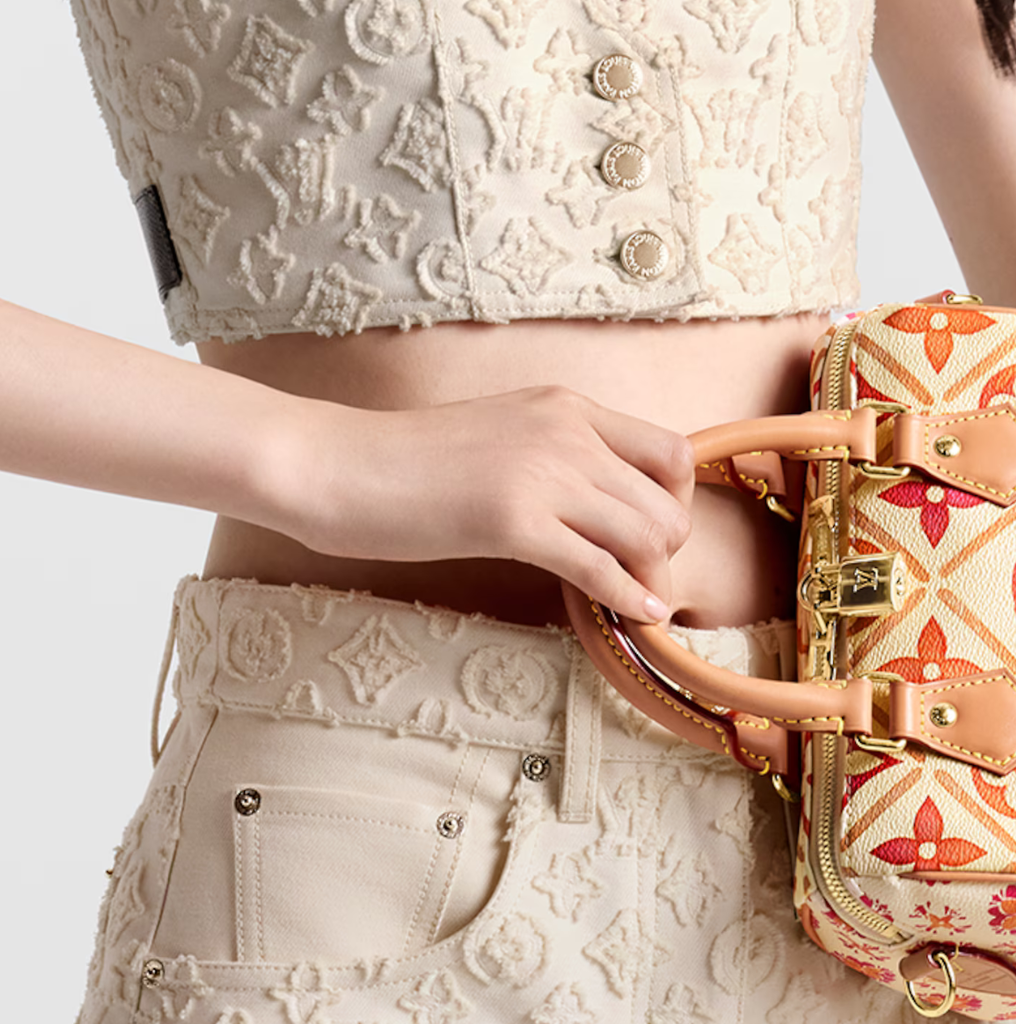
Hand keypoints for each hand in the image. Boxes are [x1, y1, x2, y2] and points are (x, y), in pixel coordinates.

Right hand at [286, 385, 695, 621]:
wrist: (334, 464)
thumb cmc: (408, 461)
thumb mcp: (503, 434)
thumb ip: (558, 455)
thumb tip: (604, 504)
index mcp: (567, 407)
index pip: (671, 452)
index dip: (674, 503)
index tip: (648, 534)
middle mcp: (567, 432)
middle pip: (668, 502)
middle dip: (666, 550)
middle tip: (639, 577)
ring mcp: (542, 474)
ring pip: (647, 534)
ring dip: (652, 577)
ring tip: (634, 600)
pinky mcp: (513, 521)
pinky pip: (600, 567)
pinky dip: (628, 597)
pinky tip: (633, 616)